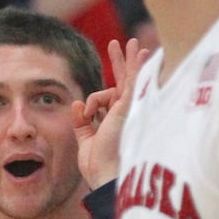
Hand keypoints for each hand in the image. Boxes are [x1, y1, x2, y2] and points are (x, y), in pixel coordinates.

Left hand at [74, 37, 148, 189]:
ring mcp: (128, 109)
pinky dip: (136, 67)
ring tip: (131, 42)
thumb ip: (81, 122)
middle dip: (121, 64)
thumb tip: (77, 103)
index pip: (107, 100)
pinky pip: (133, 82)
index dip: (98, 97)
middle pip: (123, 83)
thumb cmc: (98, 165)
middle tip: (123, 45)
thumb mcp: (85, 141)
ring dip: (131, 60)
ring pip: (131, 79)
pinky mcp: (129, 106)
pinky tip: (141, 53)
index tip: (89, 104)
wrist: (106, 175)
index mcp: (112, 122)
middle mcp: (123, 114)